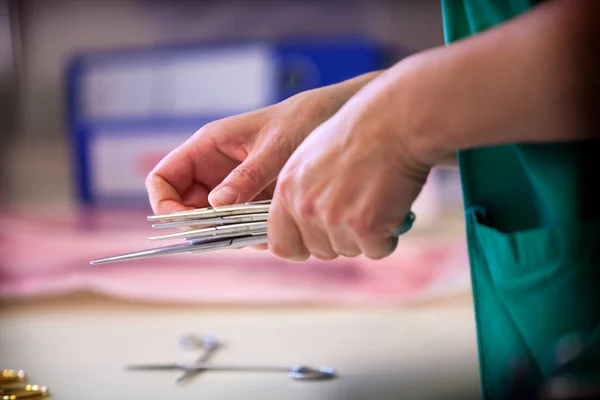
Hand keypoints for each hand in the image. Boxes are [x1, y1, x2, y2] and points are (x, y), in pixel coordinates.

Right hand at [145, 72, 380, 215]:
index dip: (165, 204)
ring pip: (213, 222)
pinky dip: (251, 234)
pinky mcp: (254, 200)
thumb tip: (215, 207)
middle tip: (229, 236)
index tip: (188, 224)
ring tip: (259, 232)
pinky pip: (240, 225)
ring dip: (229, 234)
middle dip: (201, 227)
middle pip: (185, 207)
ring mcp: (233, 187)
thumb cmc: (303, 119)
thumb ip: (247, 176)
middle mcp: (214, 169)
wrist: (336, 118)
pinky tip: (273, 230)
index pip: (163, 179)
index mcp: (207, 147)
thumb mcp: (275, 147)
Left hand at [267, 77, 432, 260]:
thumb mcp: (311, 158)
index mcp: (287, 189)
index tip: (314, 244)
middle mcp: (304, 206)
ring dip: (366, 236)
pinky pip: (377, 250)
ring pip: (349, 250)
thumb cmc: (358, 135)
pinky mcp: (363, 225)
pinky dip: (388, 236)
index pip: (280, 243)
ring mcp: (333, 217)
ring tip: (376, 200)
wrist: (394, 122)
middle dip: (339, 240)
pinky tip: (392, 207)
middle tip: (358, 212)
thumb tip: (300, 220)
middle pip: (319, 251)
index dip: (299, 248)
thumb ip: (299, 192)